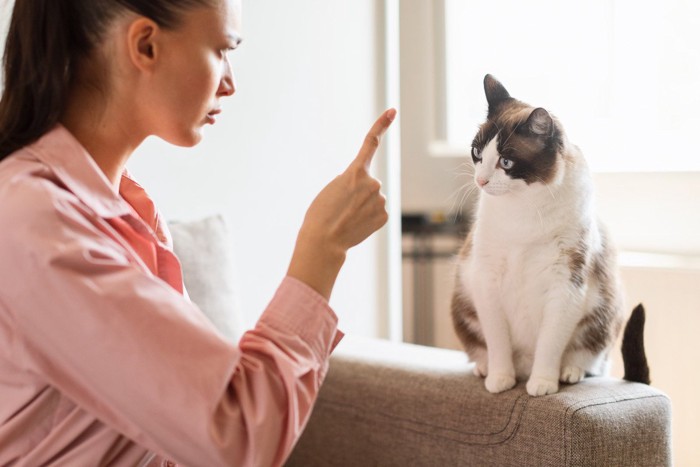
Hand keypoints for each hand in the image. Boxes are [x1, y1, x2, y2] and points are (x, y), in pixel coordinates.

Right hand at [287, 109, 396, 298]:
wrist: (324, 242)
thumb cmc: (320, 215)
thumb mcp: (331, 189)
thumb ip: (350, 182)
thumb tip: (365, 188)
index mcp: (355, 172)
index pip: (371, 143)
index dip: (382, 125)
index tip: (392, 111)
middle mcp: (373, 183)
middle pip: (367, 183)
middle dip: (357, 193)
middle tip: (341, 207)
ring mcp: (380, 200)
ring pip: (372, 199)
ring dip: (361, 206)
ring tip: (347, 217)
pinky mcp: (385, 215)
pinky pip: (376, 212)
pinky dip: (367, 218)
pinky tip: (356, 224)